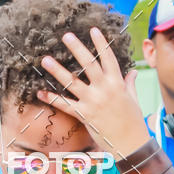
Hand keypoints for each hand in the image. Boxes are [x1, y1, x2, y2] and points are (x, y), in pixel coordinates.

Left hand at [37, 27, 148, 158]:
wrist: (130, 144)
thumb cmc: (133, 121)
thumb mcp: (133, 99)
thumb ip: (129, 83)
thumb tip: (132, 72)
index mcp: (117, 82)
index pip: (108, 58)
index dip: (100, 43)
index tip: (93, 30)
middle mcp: (104, 89)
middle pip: (88, 64)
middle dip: (77, 48)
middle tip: (66, 35)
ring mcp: (93, 102)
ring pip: (72, 82)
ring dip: (57, 70)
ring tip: (45, 59)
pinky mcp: (84, 115)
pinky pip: (65, 104)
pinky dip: (51, 98)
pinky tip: (40, 92)